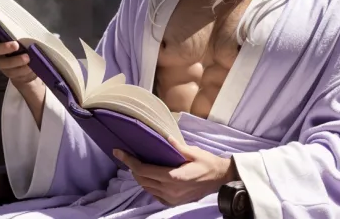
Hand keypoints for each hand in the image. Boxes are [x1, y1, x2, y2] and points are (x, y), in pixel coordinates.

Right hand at [0, 16, 36, 87]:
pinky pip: (11, 72)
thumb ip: (20, 25)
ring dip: (14, 60)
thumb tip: (26, 20)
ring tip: (27, 57)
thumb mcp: (24, 30)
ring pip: (0, 63)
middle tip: (15, 45)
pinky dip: (21, 69)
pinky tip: (29, 66)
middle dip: (1, 47)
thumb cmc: (25, 40)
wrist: (31, 62)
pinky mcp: (7, 71)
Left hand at [113, 137, 237, 205]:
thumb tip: (165, 137)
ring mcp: (171, 199)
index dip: (130, 161)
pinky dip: (148, 185)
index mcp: (173, 177)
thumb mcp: (193, 152)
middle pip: (142, 180)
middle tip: (125, 155)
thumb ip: (177, 146)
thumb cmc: (207, 163)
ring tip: (135, 164)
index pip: (144, 170)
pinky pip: (154, 194)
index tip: (119, 152)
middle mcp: (169, 191)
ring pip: (147, 188)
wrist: (219, 179)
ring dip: (139, 176)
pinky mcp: (173, 202)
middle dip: (132, 168)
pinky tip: (148, 176)